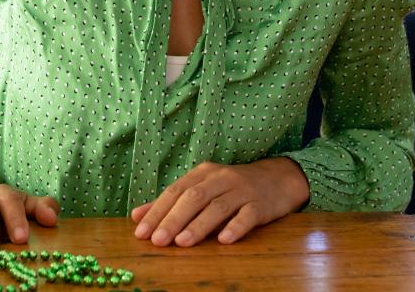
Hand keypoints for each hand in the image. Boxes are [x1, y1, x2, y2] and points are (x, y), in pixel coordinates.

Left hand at [130, 158, 309, 246]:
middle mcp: (221, 178)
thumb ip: (171, 203)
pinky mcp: (260, 204)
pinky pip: (247, 215)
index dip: (157, 211)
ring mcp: (242, 190)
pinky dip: (235, 227)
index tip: (141, 232)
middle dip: (173, 219)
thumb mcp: (202, 188)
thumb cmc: (233, 187)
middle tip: (158, 240)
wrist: (278, 179)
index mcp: (203, 173)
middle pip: (194, 197)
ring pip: (218, 206)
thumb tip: (137, 216)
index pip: (175, 191)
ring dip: (199, 225)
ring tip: (182, 242)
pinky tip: (224, 240)